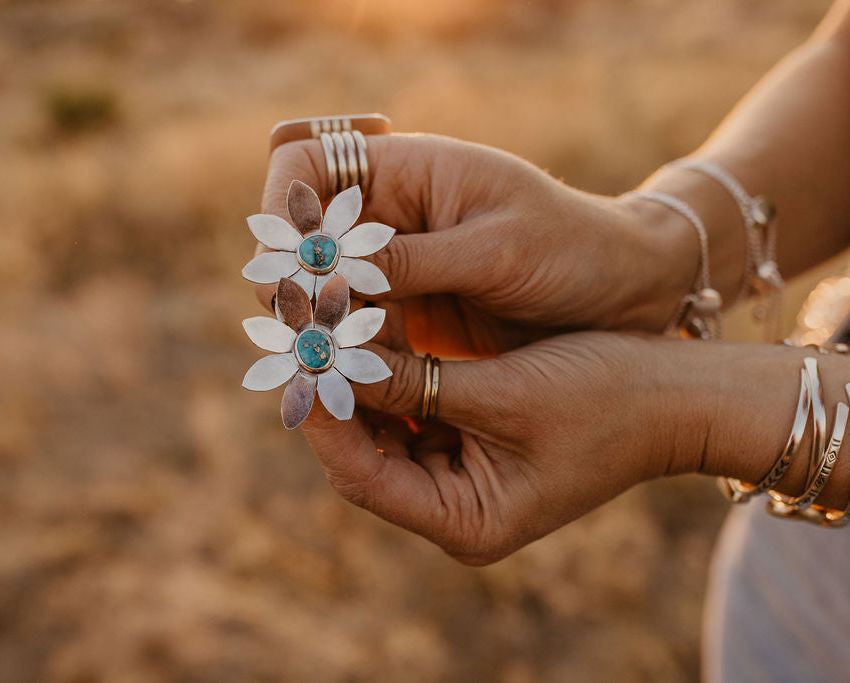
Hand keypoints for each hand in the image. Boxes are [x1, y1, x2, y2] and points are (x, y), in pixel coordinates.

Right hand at [254, 135, 697, 355]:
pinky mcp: (412, 313)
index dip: (282, 212)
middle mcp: (390, 216)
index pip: (305, 167)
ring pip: (329, 296)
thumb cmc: (576, 249)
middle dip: (297, 290)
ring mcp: (398, 268)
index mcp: (407, 170)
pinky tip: (357, 388)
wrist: (631, 293)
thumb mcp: (496, 250)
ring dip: (323, 333)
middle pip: (306, 245)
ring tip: (325, 375)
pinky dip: (355, 359)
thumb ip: (411, 262)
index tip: (284, 268)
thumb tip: (324, 274)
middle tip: (301, 340)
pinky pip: (362, 334)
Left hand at [296, 333, 841, 563]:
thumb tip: (329, 359)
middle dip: (334, 394)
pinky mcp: (470, 445)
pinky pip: (410, 413)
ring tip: (327, 323)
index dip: (324, 416)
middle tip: (301, 332)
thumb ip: (414, 382)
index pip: (362, 477)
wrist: (680, 395)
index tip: (296, 357)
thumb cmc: (607, 399)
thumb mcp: (503, 391)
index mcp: (464, 522)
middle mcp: (453, 511)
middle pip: (364, 455)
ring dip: (358, 379)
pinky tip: (370, 329)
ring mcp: (460, 479)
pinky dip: (391, 375)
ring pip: (381, 430)